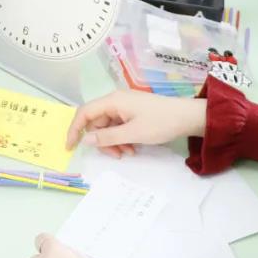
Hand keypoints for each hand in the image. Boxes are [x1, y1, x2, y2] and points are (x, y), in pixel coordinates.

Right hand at [67, 90, 206, 157]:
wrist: (187, 117)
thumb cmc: (160, 123)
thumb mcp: (132, 133)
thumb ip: (107, 137)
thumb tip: (85, 139)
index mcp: (112, 101)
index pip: (84, 113)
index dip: (74, 129)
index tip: (70, 147)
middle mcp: (115, 101)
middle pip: (96, 122)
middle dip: (101, 140)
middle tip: (115, 155)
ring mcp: (124, 106)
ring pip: (108, 126)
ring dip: (113, 142)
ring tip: (128, 153)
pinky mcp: (133, 112)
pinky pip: (119, 126)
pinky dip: (121, 138)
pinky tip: (132, 148)